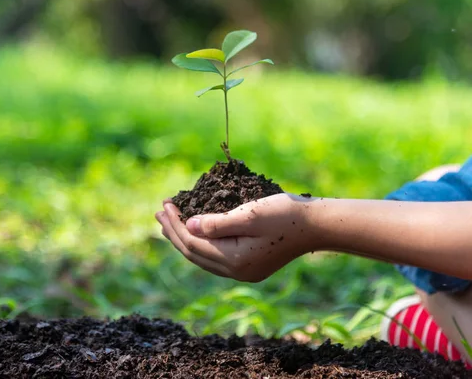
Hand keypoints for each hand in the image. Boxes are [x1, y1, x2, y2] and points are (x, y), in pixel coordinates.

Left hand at [155, 193, 317, 281]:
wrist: (316, 226)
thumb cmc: (284, 214)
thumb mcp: (248, 215)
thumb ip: (216, 224)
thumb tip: (188, 227)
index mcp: (234, 260)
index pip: (192, 243)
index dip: (175, 224)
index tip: (165, 205)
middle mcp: (236, 272)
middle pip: (193, 253)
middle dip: (174, 232)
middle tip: (160, 212)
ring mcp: (243, 272)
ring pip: (203, 257)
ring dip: (185, 238)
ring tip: (170, 221)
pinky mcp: (250, 266)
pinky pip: (215, 257)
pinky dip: (201, 243)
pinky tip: (196, 231)